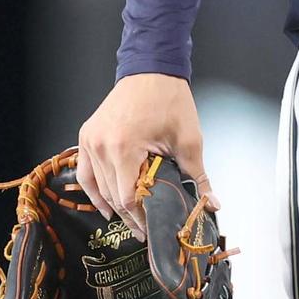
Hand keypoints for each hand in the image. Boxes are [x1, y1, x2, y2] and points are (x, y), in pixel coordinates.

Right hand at [77, 74, 217, 242]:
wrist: (152, 69)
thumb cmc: (170, 100)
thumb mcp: (189, 139)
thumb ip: (198, 175)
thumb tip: (212, 204)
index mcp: (124, 147)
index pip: (127, 197)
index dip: (140, 217)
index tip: (152, 229)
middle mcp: (101, 146)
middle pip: (111, 195)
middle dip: (129, 215)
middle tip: (144, 230)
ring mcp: (90, 140)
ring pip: (97, 186)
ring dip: (112, 205)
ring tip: (129, 220)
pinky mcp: (87, 135)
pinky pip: (86, 171)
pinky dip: (94, 189)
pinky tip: (105, 204)